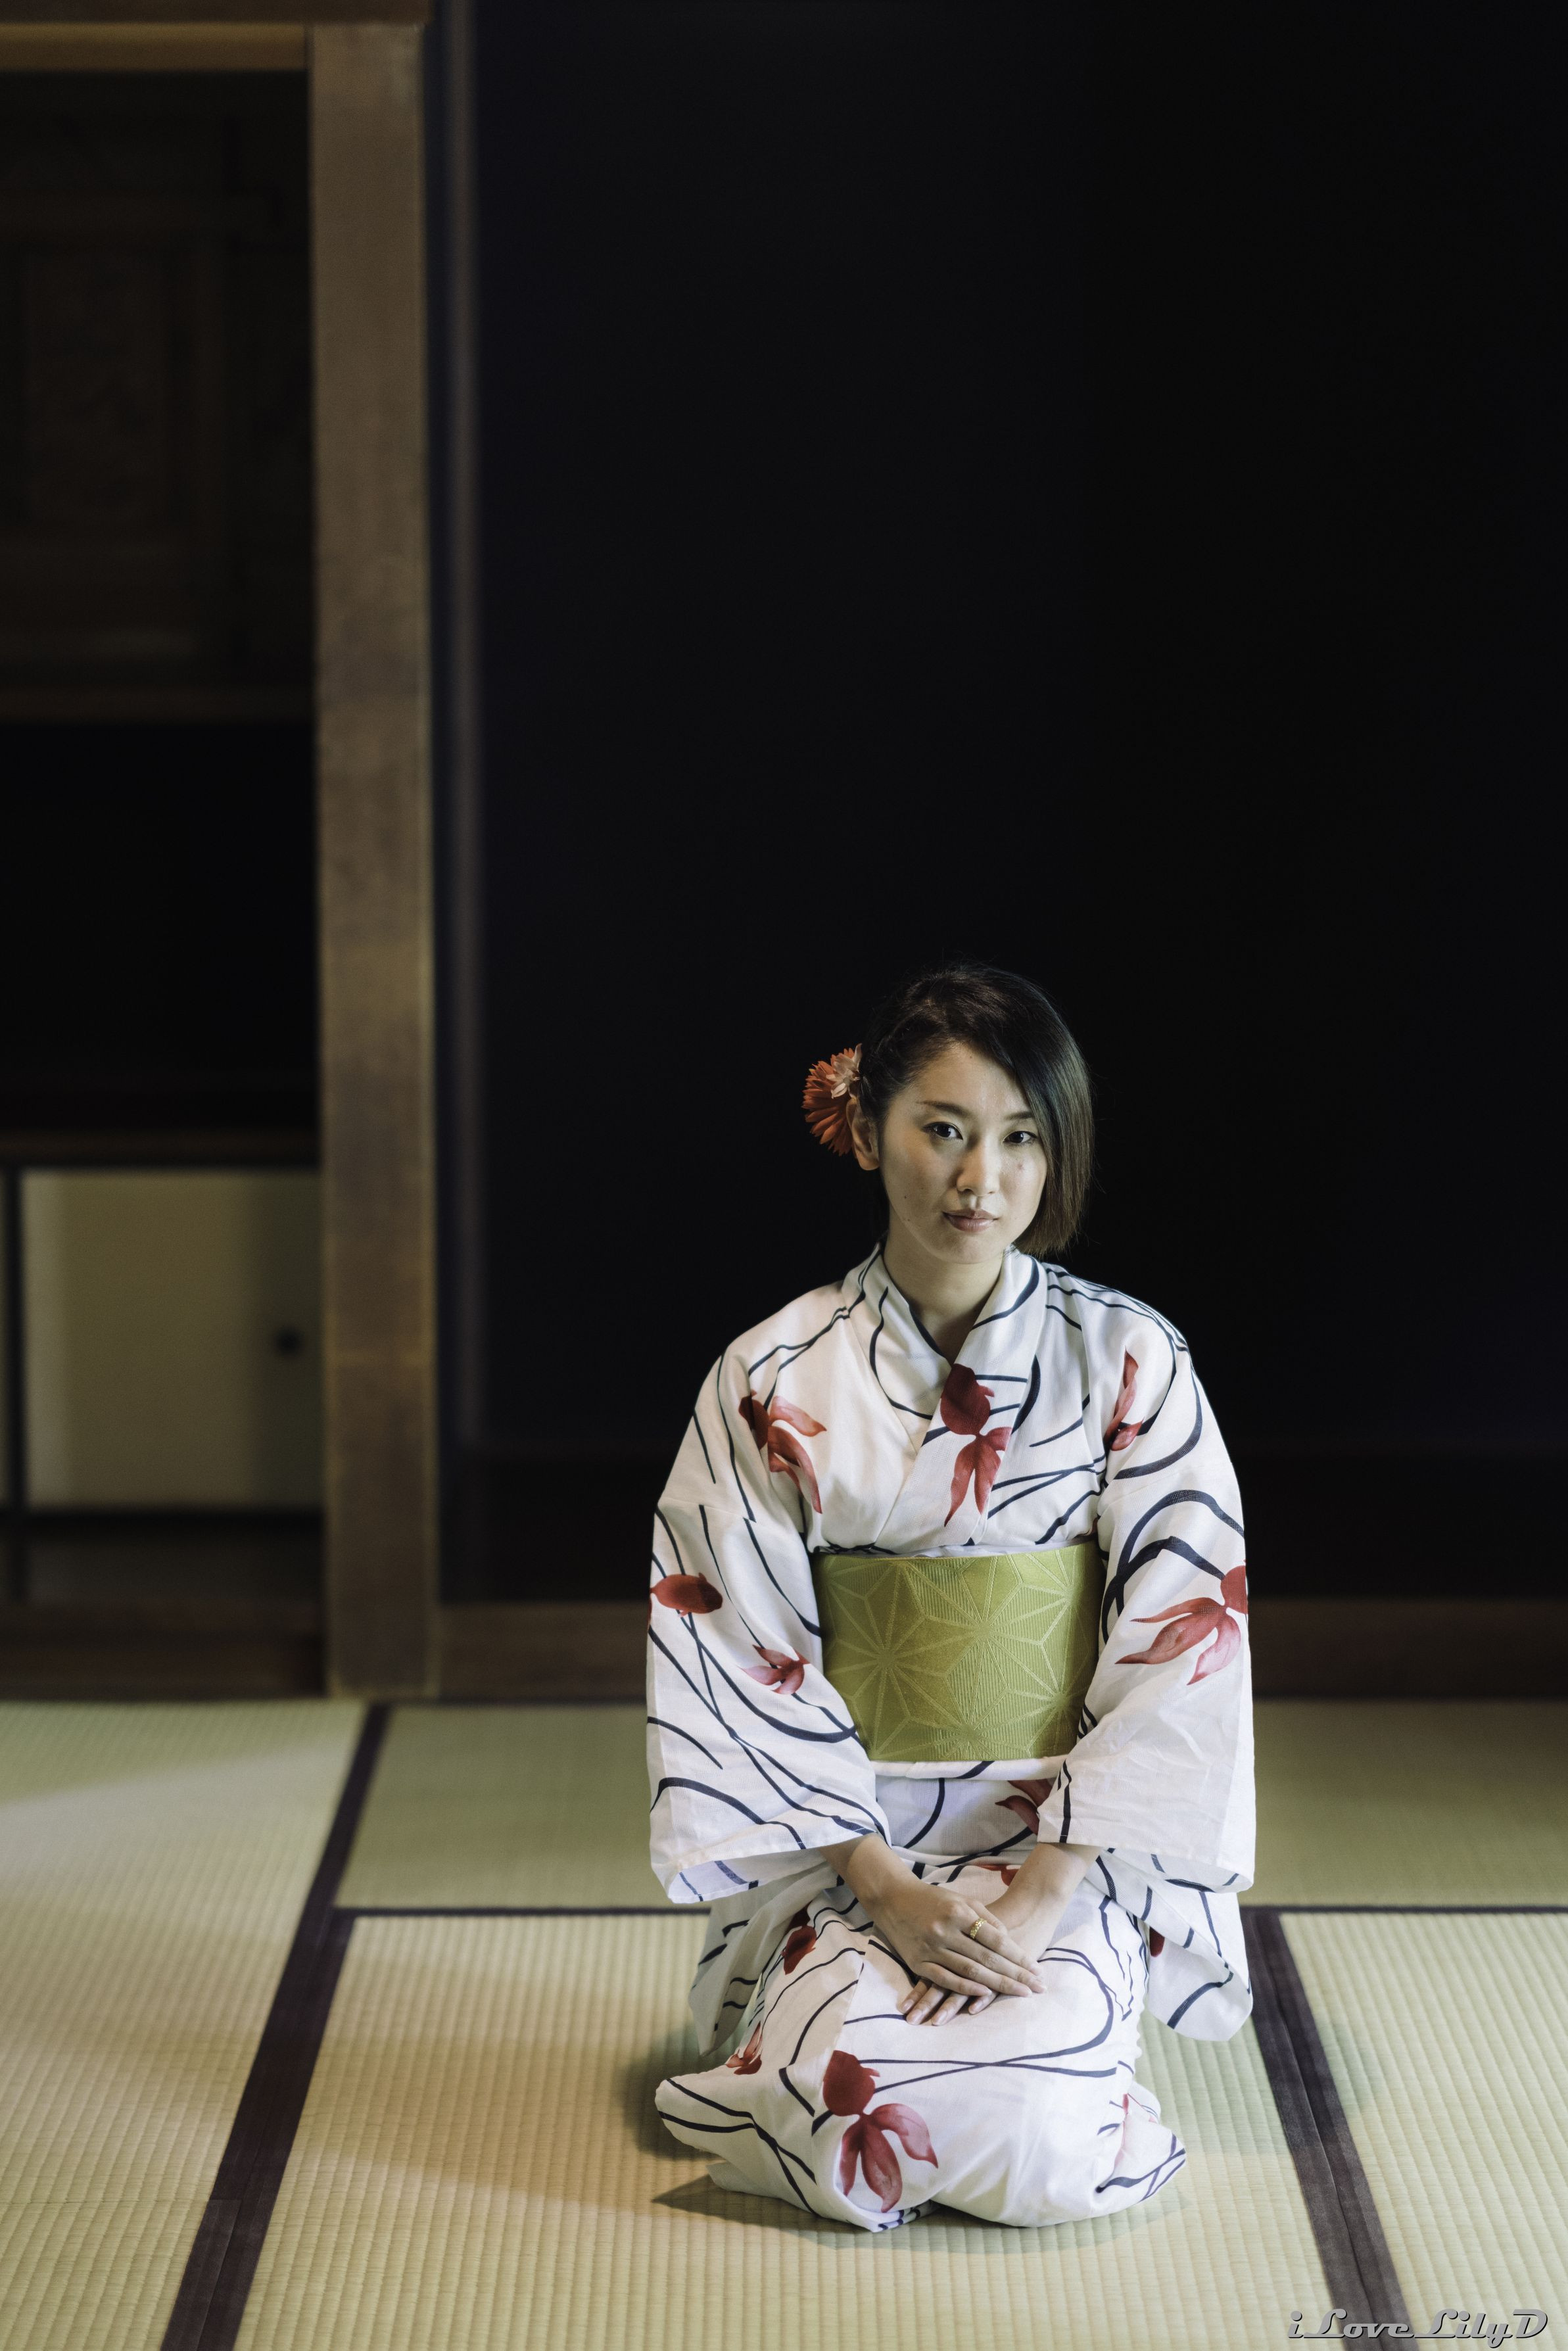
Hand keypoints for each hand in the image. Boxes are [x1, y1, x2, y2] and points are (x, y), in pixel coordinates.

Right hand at [895, 1840, 1100, 2026]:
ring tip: (1020, 1994)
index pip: (996, 1940)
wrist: (892, 1898)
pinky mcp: (918, 1962)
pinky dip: (964, 1988)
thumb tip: (1007, 1939)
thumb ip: (985, 1917)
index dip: (1019, 1956)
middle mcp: (946, 1931)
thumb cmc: (931, 1898)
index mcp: (959, 1913)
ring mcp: (931, 1948)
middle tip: (1037, 1988)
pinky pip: (945, 1979)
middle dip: (1015, 1975)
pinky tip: (983, 1995)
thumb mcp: (960, 1899)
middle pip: (987, 1958)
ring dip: (997, 1985)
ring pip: (970, 1971)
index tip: (1037, 1969)